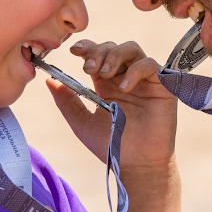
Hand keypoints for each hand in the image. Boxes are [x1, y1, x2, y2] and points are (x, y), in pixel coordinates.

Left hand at [46, 40, 177, 168]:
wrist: (136, 165)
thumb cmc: (112, 147)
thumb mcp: (82, 123)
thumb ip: (67, 102)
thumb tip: (49, 80)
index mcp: (106, 84)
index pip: (97, 54)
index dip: (86, 46)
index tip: (73, 51)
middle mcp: (125, 78)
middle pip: (112, 47)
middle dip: (98, 51)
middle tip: (88, 68)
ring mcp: (144, 81)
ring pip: (132, 49)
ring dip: (114, 55)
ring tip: (104, 74)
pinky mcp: (162, 86)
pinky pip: (151, 64)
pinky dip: (135, 71)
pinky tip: (124, 88)